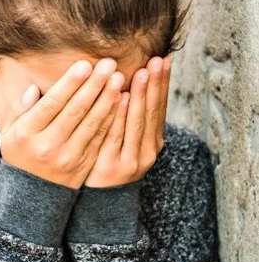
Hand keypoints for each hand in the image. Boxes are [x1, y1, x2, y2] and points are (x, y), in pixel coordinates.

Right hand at [0, 59, 124, 188]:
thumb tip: (35, 88)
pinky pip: (100, 138)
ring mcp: (68, 156)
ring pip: (92, 123)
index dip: (70, 84)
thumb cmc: (20, 154)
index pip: (52, 104)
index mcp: (27, 133)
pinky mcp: (84, 164)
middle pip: (75, 111)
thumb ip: (20, 109)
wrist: (31, 194)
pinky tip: (120, 102)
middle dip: (93, 85)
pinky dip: (111, 118)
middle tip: (108, 64)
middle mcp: (48, 145)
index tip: (85, 64)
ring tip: (118, 78)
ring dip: (107, 99)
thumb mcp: (10, 131)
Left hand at [85, 57, 170, 186]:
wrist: (98, 202)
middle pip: (152, 112)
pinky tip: (122, 98)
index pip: (159, 107)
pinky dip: (121, 116)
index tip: (163, 59)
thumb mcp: (123, 141)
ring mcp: (132, 159)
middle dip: (155, 84)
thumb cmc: (107, 162)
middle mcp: (147, 150)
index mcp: (152, 141)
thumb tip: (125, 83)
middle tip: (157, 60)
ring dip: (141, 96)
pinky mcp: (113, 166)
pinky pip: (116, 135)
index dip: (162, 83)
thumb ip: (127, 116)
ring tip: (142, 73)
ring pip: (137, 122)